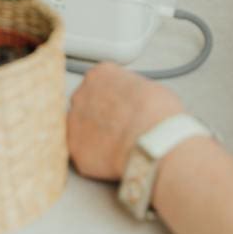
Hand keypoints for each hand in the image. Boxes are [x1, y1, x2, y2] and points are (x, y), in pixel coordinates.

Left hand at [68, 64, 184, 180]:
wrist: (154, 143)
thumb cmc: (157, 114)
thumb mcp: (150, 87)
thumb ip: (130, 91)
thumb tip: (134, 102)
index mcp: (100, 74)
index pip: (99, 81)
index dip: (112, 96)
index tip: (120, 106)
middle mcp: (81, 94)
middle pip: (85, 104)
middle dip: (98, 115)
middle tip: (118, 127)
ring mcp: (75, 123)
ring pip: (80, 129)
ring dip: (94, 136)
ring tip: (116, 145)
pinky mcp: (75, 150)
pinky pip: (82, 153)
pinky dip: (94, 157)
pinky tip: (111, 159)